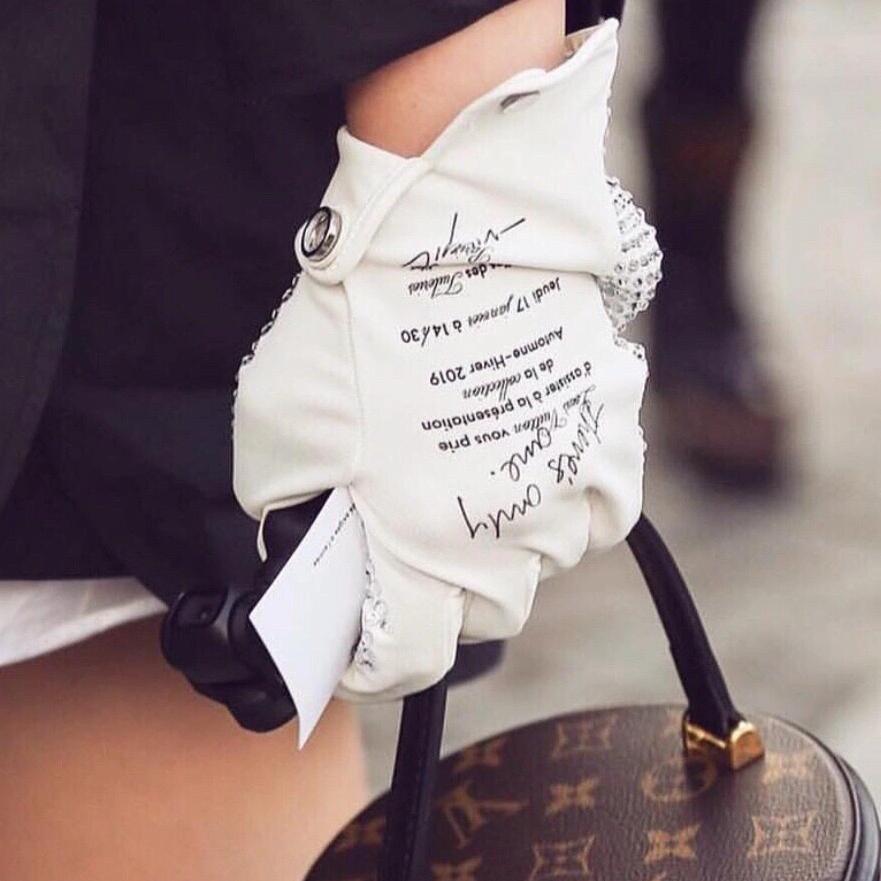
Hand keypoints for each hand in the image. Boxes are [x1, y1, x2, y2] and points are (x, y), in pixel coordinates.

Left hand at [233, 23, 659, 700]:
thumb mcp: (276, 430)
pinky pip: (601, 505)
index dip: (373, 665)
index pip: (407, 661)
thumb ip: (291, 511)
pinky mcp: (604, 431)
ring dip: (500, 549)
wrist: (449, 215)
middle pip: (482, 619)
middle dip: (437, 606)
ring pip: (542, 563)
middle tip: (403, 559)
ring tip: (462, 496)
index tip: (353, 648)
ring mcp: (563, 488)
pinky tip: (534, 474)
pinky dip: (570, 506)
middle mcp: (504, 538)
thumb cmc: (353, 318)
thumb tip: (308, 542)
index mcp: (419, 550)